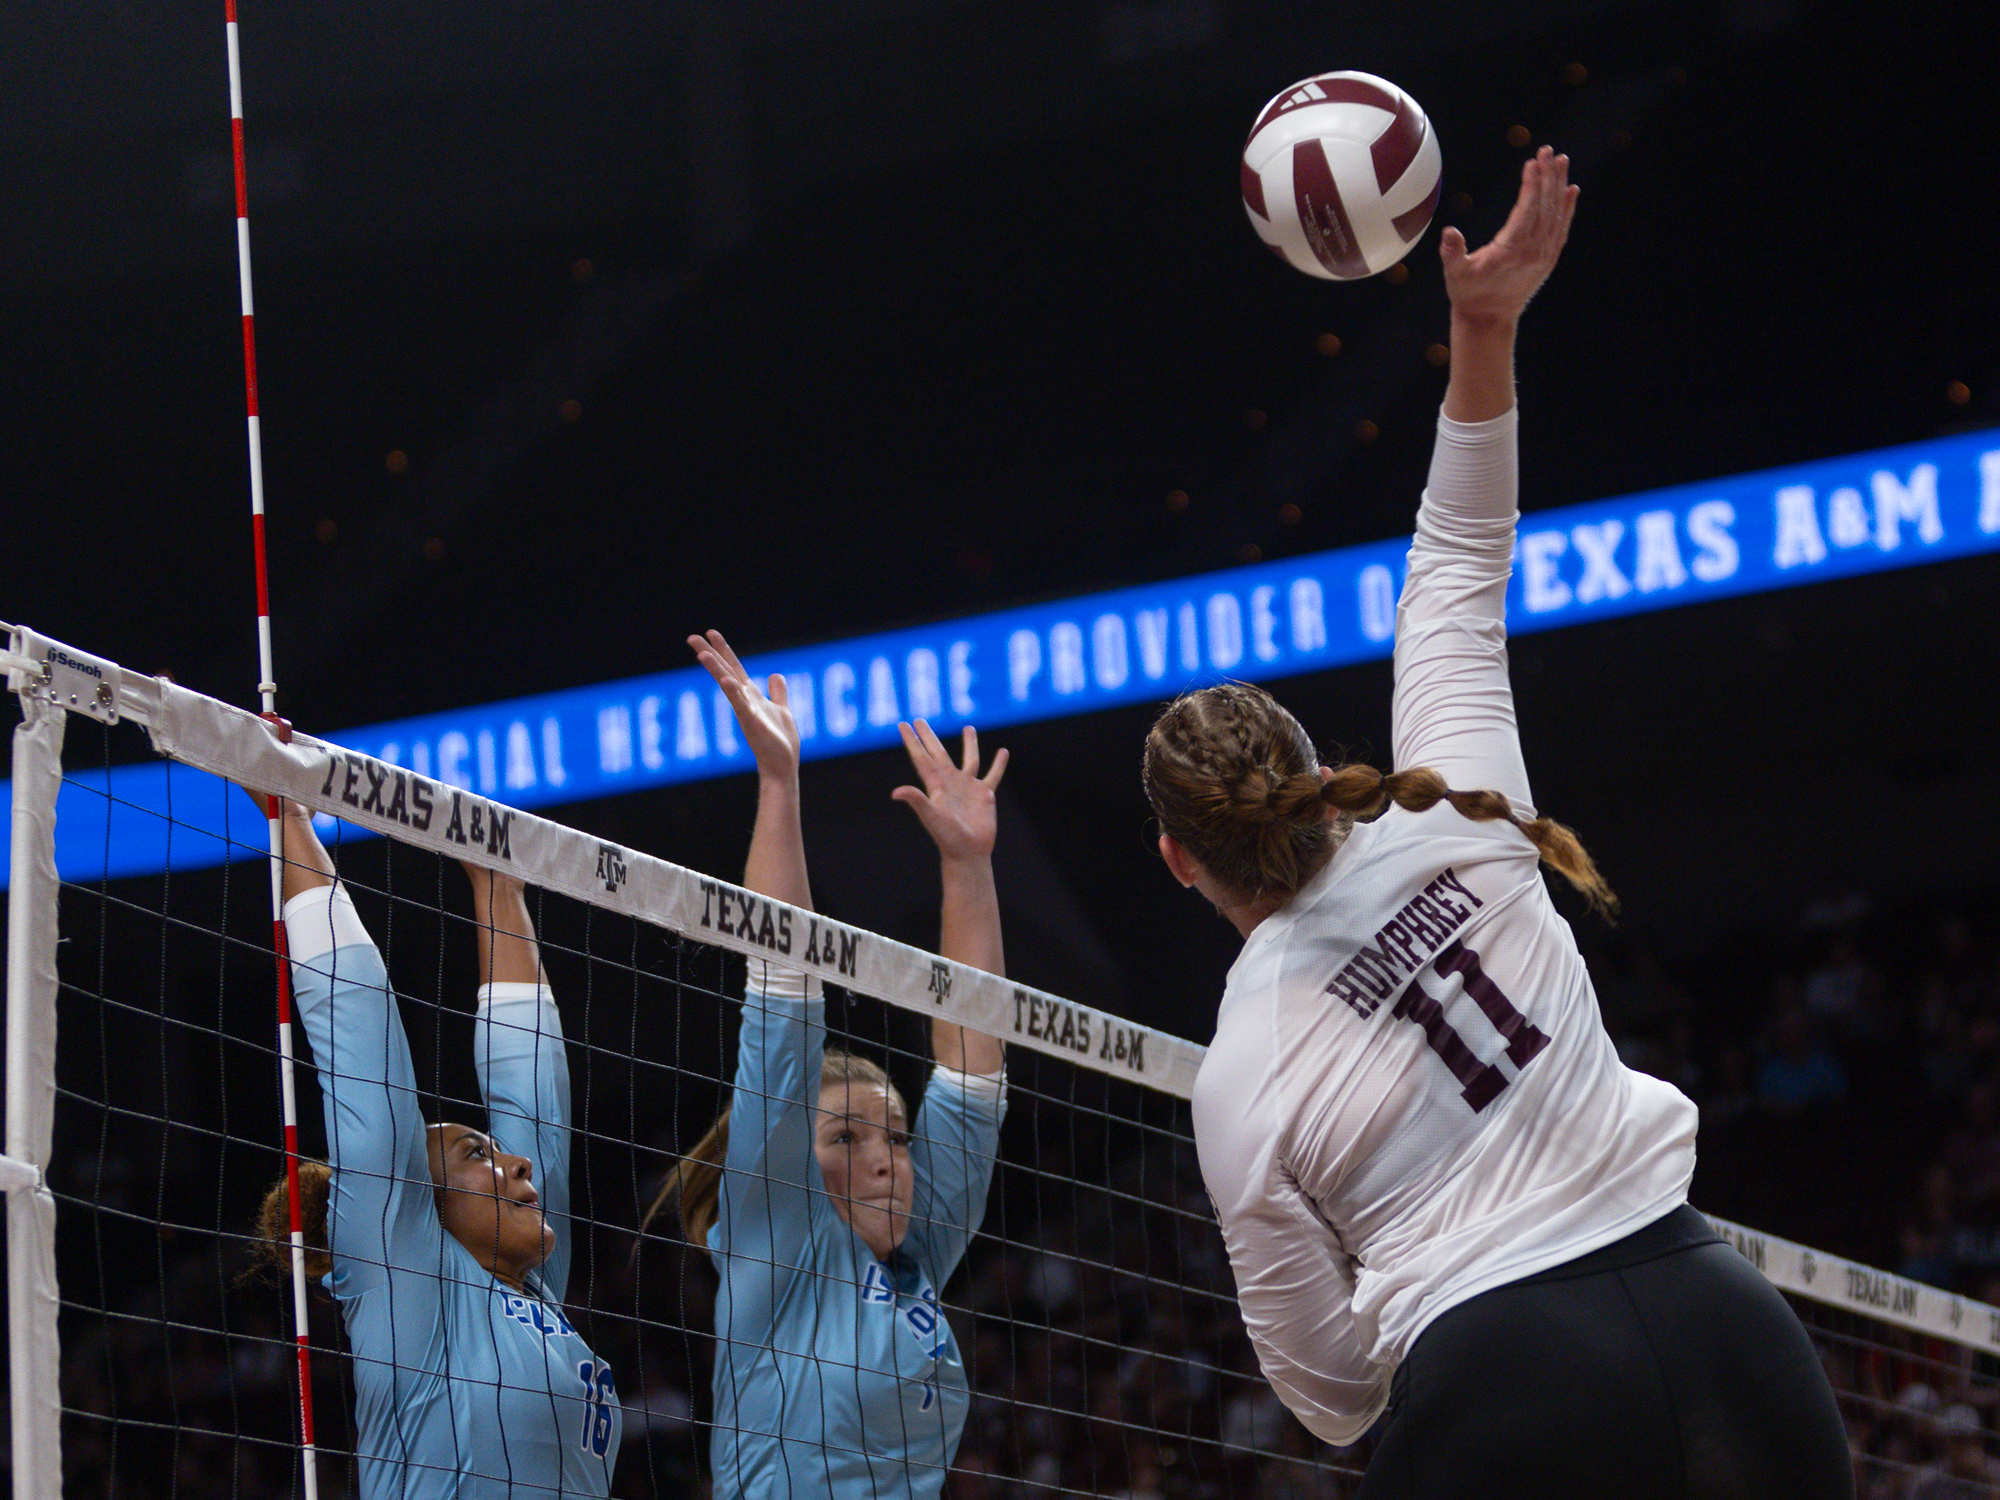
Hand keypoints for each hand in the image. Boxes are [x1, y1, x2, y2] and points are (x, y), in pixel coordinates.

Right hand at [688, 630, 799, 780]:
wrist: (782, 765)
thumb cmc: (780, 741)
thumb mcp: (781, 708)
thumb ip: (777, 692)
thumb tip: (775, 674)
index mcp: (751, 696)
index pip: (734, 668)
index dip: (723, 650)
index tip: (710, 632)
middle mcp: (744, 701)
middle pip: (725, 672)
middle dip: (710, 654)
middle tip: (691, 637)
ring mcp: (746, 711)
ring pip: (729, 686)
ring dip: (716, 670)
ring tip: (702, 653)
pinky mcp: (753, 723)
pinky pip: (742, 706)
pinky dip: (734, 694)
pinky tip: (727, 682)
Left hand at [892, 721, 1006, 862]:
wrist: (969, 852)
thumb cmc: (948, 837)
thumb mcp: (931, 817)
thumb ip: (917, 801)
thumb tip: (896, 792)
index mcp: (936, 784)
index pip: (921, 757)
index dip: (912, 740)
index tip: (904, 724)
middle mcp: (950, 782)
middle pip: (938, 752)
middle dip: (929, 736)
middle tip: (920, 720)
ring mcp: (968, 787)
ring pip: (969, 759)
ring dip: (969, 744)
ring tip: (968, 728)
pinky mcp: (985, 795)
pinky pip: (992, 775)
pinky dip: (998, 764)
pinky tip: (1003, 752)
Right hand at [1440, 146, 1577, 324]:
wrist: (1489, 319)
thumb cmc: (1469, 294)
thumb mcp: (1455, 274)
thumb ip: (1452, 253)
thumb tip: (1449, 233)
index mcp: (1512, 251)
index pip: (1527, 211)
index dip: (1531, 186)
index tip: (1533, 162)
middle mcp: (1533, 251)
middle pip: (1545, 207)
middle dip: (1548, 176)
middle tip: (1548, 151)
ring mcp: (1543, 255)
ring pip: (1556, 214)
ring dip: (1559, 186)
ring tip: (1562, 161)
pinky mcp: (1548, 259)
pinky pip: (1561, 228)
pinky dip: (1568, 209)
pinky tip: (1572, 190)